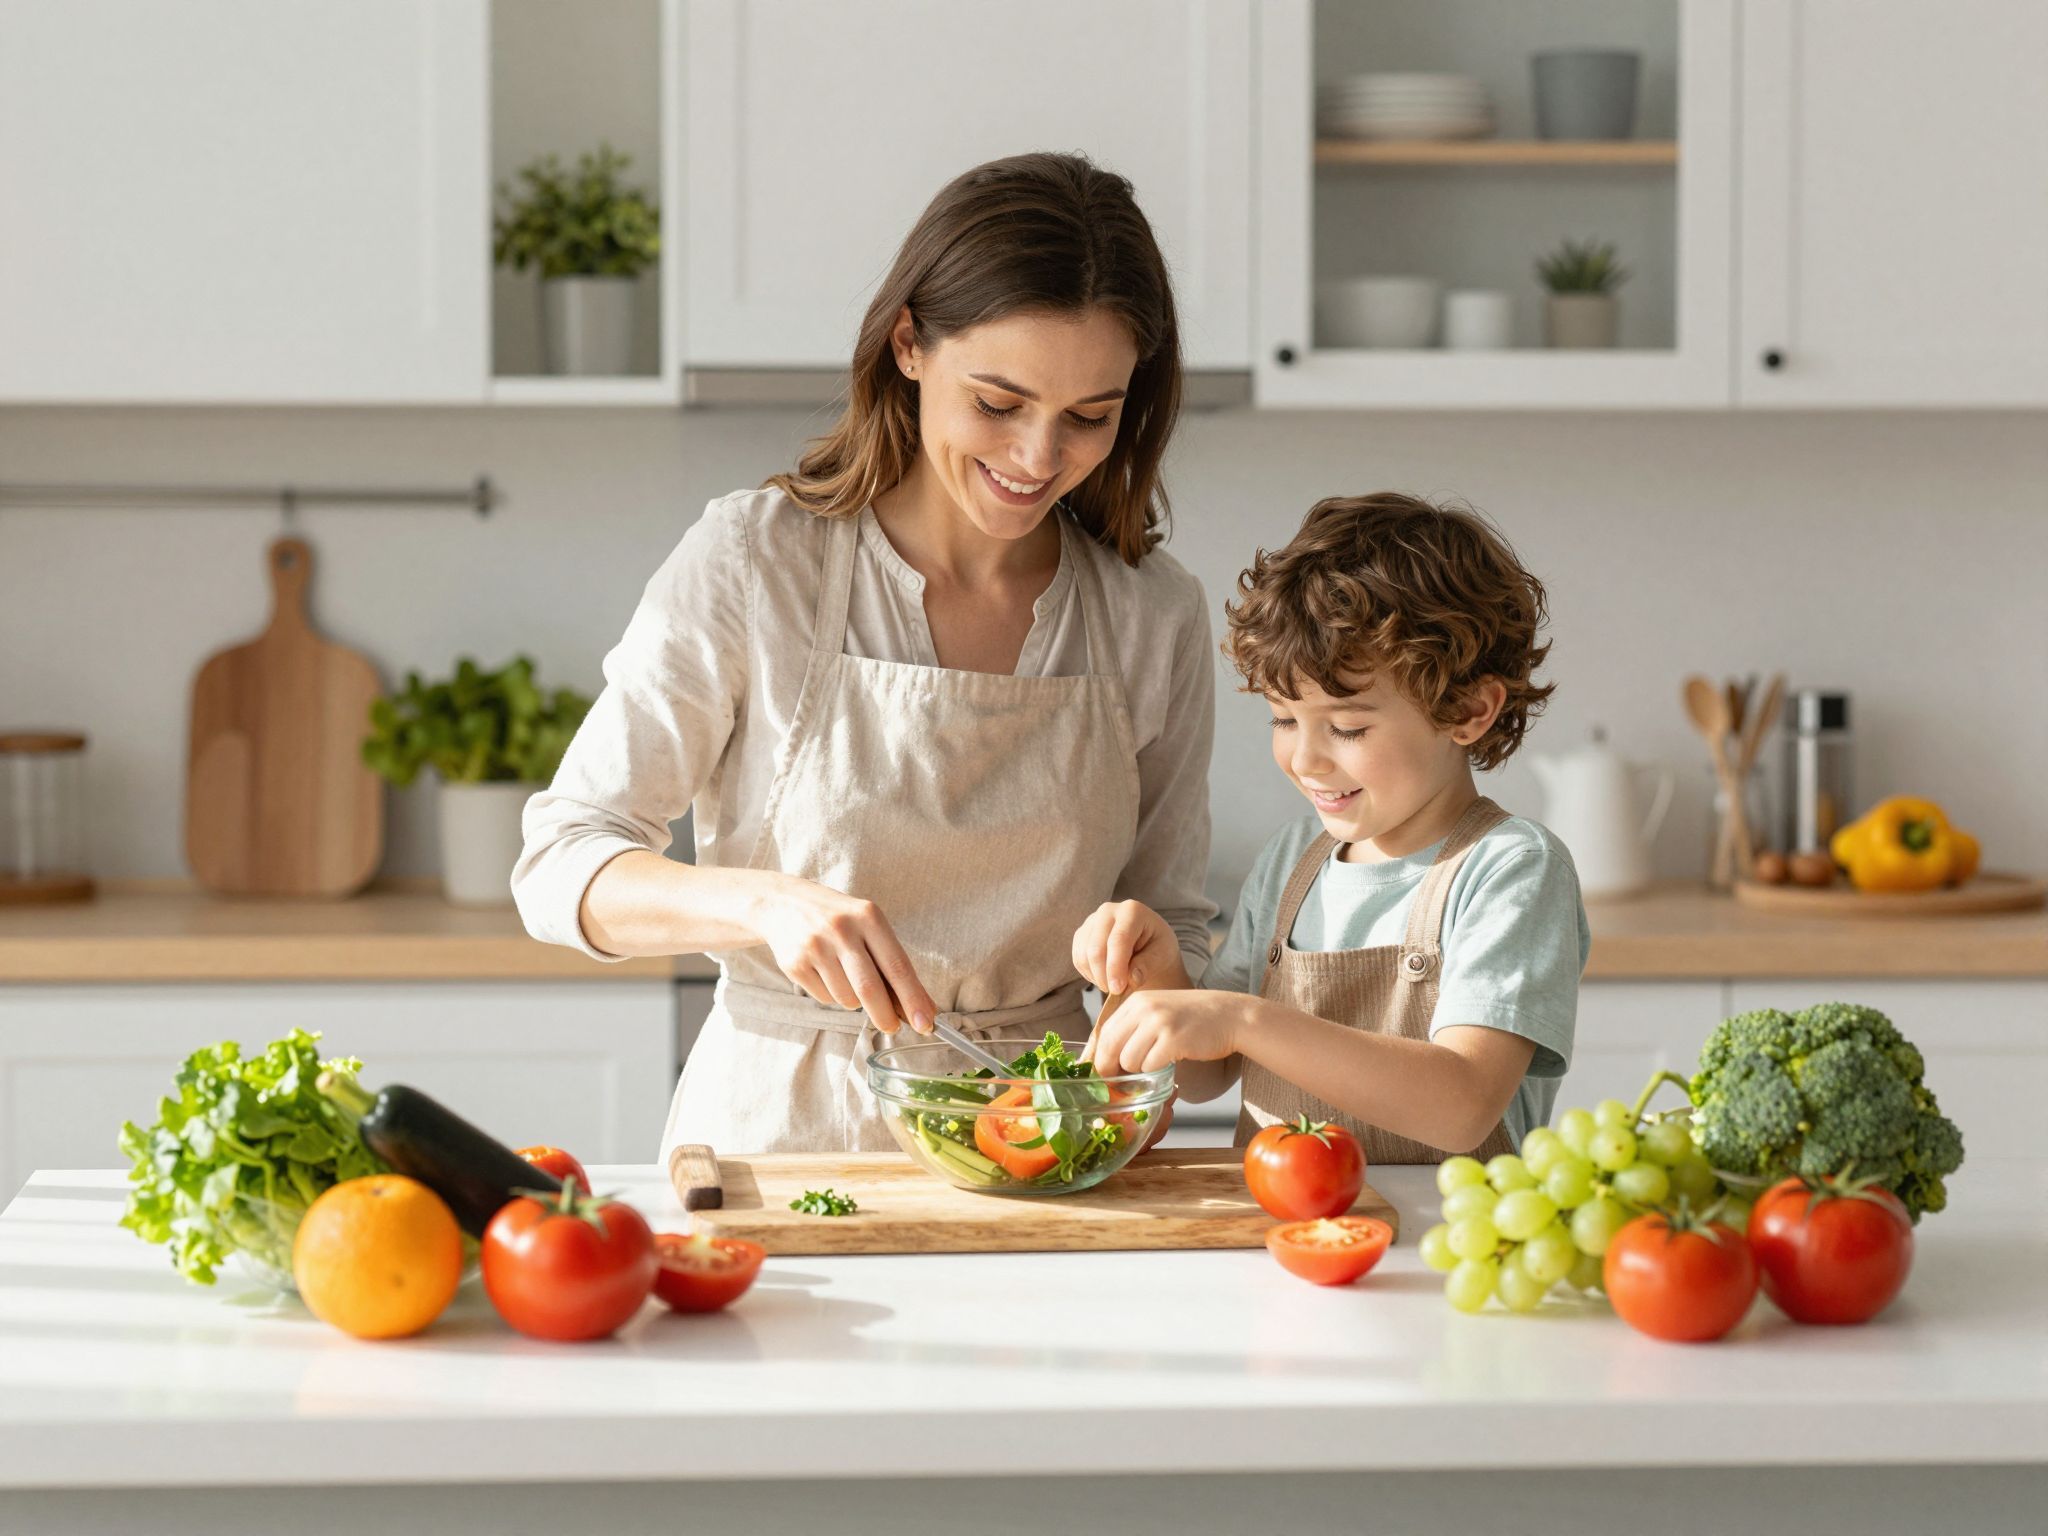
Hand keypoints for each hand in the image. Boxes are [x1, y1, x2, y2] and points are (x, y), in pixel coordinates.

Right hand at [748, 875, 935, 1035]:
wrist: (783, 902)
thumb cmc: (839, 919)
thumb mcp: (868, 926)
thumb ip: (892, 963)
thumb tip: (918, 1007)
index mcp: (868, 916)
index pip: (897, 965)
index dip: (913, 998)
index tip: (926, 1023)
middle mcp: (841, 930)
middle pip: (870, 988)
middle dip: (886, 1016)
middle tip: (892, 1027)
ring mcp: (815, 947)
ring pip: (847, 998)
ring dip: (854, 1000)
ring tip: (845, 975)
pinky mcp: (794, 964)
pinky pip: (825, 999)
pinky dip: (832, 995)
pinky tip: (824, 972)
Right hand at [1071, 900, 1189, 995]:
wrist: (1147, 943)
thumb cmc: (1157, 947)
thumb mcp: (1162, 955)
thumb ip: (1148, 965)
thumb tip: (1131, 979)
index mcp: (1132, 911)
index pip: (1118, 940)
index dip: (1116, 967)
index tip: (1117, 990)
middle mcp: (1108, 911)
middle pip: (1096, 948)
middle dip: (1104, 976)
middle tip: (1117, 993)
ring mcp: (1091, 921)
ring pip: (1083, 955)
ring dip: (1097, 977)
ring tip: (1115, 984)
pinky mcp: (1082, 934)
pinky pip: (1078, 959)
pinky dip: (1089, 974)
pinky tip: (1106, 977)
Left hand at [1091, 989, 1242, 1075]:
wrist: (1230, 1015)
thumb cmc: (1193, 1019)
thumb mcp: (1158, 1013)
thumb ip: (1133, 1029)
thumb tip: (1105, 1059)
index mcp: (1136, 1001)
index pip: (1104, 1033)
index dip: (1099, 1057)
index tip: (1101, 1075)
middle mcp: (1143, 1008)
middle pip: (1110, 1047)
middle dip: (1110, 1070)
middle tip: (1118, 1084)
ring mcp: (1158, 1022)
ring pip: (1128, 1060)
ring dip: (1139, 1071)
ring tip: (1156, 1064)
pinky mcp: (1173, 1039)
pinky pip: (1150, 1066)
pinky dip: (1156, 1072)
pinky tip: (1170, 1062)